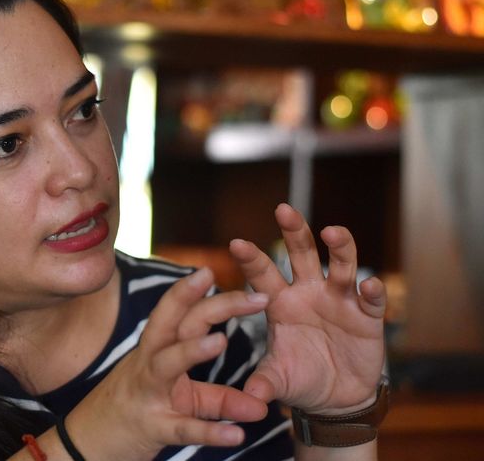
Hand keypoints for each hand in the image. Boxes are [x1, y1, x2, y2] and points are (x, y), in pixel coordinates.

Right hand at [66, 268, 270, 459]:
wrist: (89, 444)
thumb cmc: (136, 410)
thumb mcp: (183, 400)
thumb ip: (222, 399)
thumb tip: (262, 406)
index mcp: (155, 350)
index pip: (176, 314)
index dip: (191, 291)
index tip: (212, 269)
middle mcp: (149, 364)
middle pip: (175, 326)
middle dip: (209, 306)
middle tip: (251, 296)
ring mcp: (149, 393)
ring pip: (167, 365)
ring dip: (192, 350)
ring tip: (222, 340)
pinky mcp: (153, 428)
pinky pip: (182, 427)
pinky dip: (209, 431)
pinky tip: (236, 435)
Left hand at [228, 203, 385, 414]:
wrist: (335, 398)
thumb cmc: (300, 380)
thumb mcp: (278, 380)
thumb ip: (264, 382)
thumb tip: (251, 397)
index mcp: (280, 302)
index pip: (262, 274)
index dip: (250, 258)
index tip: (235, 243)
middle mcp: (308, 293)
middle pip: (301, 254)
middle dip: (294, 232)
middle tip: (283, 210)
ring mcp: (339, 300)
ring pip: (340, 265)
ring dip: (339, 247)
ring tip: (333, 232)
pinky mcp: (367, 316)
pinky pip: (371, 299)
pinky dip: (372, 291)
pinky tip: (369, 284)